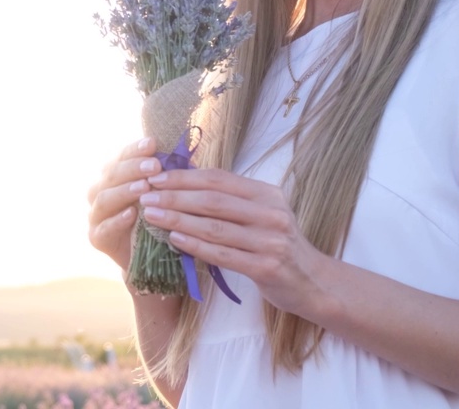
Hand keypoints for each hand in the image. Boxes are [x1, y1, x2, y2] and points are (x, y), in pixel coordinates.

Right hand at [87, 137, 162, 273]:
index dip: (135, 149)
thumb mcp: (162, 193)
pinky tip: (132, 214)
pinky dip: (117, 220)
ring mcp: (96, 215)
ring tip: (144, 187)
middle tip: (154, 166)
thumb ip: (164, 175)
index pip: (121, 157)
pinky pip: (105, 227)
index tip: (153, 143)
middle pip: (111, 175)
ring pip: (104, 198)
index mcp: (113, 176)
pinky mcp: (97, 237)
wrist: (150, 256)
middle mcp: (100, 192)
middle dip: (132, 168)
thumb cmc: (157, 216)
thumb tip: (180, 153)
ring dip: (124, 191)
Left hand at [138, 168, 329, 316]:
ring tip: (152, 216)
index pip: (218, 179)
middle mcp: (271, 213)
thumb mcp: (261, 215)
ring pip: (215, 227)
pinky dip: (196, 245)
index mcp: (267, 194)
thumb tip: (184, 183)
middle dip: (175, 197)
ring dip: (178, 220)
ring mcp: (271, 240)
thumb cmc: (278, 246)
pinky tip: (174, 239)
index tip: (155, 177)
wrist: (313, 283)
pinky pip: (223, 254)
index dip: (184, 177)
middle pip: (213, 200)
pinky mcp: (267, 267)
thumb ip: (231, 200)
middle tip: (146, 196)